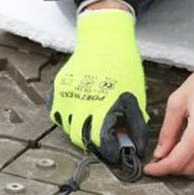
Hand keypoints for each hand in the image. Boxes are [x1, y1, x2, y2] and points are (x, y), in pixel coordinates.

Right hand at [50, 4, 148, 163]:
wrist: (104, 39)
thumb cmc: (123, 66)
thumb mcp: (135, 94)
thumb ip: (133, 120)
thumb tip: (132, 141)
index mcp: (103, 106)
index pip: (101, 141)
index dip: (109, 152)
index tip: (115, 154)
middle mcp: (81, 103)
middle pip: (81, 139)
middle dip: (94, 145)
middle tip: (104, 143)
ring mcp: (67, 96)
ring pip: (68, 128)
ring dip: (80, 132)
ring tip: (93, 126)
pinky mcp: (58, 89)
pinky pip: (58, 113)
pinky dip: (68, 117)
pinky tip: (80, 113)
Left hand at [145, 27, 193, 175]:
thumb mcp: (178, 101)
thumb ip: (167, 129)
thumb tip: (161, 150)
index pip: (176, 161)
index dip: (160, 168)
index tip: (152, 168)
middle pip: (189, 168)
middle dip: (172, 167)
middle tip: (160, 161)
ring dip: (187, 166)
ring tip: (175, 156)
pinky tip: (193, 151)